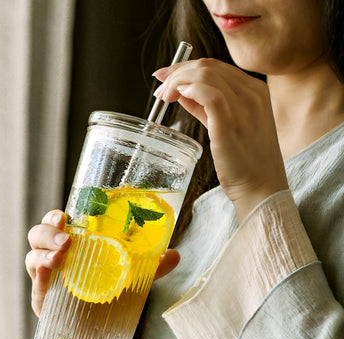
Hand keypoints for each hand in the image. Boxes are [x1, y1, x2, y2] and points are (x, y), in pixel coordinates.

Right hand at [25, 210, 180, 315]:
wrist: (100, 331)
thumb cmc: (109, 294)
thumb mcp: (130, 276)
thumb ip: (151, 266)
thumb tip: (175, 254)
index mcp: (74, 245)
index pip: (57, 223)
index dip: (55, 216)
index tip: (64, 214)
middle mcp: (56, 257)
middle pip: (39, 236)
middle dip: (48, 233)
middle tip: (66, 240)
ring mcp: (48, 279)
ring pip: (34, 258)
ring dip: (43, 254)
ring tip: (58, 258)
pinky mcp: (44, 301)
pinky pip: (36, 286)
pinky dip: (39, 278)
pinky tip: (48, 274)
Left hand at [153, 58, 288, 220]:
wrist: (262, 188)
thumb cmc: (245, 161)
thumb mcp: (228, 125)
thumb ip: (206, 107)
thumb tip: (182, 92)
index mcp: (255, 90)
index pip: (215, 66)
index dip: (185, 68)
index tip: (166, 77)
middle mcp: (252, 93)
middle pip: (208, 66)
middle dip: (177, 72)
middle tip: (160, 87)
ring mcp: (244, 107)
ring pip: (205, 75)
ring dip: (177, 81)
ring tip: (164, 96)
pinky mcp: (231, 124)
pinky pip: (208, 94)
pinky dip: (188, 90)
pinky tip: (177, 97)